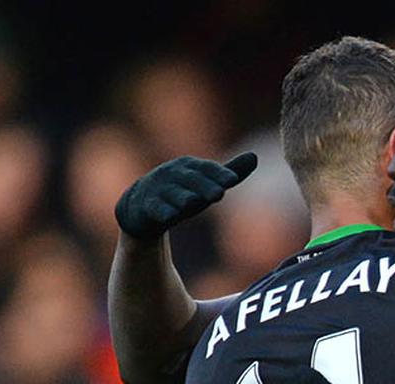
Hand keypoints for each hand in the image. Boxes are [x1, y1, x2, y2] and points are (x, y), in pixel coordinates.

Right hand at [115, 153, 257, 239]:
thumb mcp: (205, 184)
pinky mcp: (146, 205)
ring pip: (173, 193)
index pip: (207, 169)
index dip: (219, 173)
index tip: (232, 179)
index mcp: (190, 167)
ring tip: (193, 202)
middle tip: (220, 194)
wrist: (140, 206)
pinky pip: (154, 207)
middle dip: (205, 185)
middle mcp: (173, 174)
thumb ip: (228, 172)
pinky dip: (162, 210)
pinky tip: (170, 216)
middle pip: (191, 180)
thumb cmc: (181, 192)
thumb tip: (255, 156)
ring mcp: (158, 188)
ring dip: (183, 197)